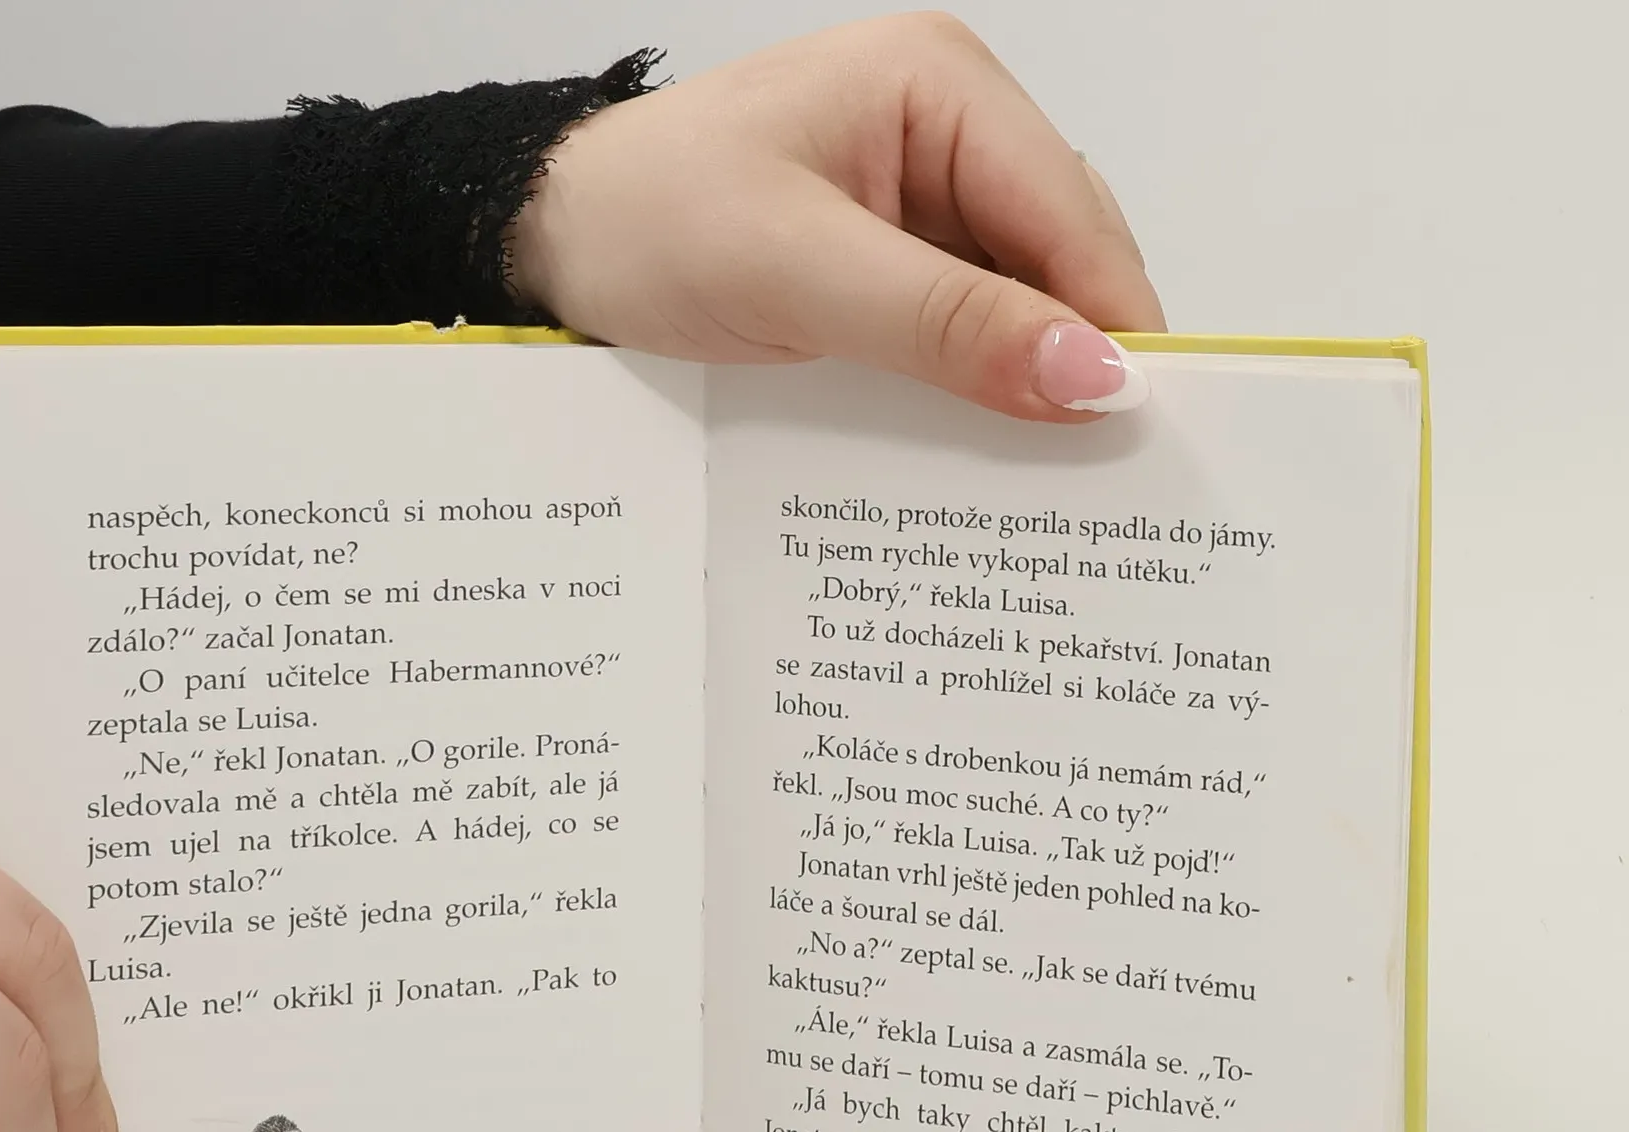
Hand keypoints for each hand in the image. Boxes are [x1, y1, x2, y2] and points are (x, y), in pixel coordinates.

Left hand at [511, 13, 1162, 419]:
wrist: (550, 246)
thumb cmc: (648, 221)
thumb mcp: (796, 270)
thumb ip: (944, 323)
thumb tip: (1091, 376)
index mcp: (940, 87)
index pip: (1070, 212)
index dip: (1113, 321)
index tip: (1142, 431)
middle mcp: (948, 135)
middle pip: (1060, 259)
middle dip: (1075, 357)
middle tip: (1096, 478)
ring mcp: (918, 206)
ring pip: (1015, 307)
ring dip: (1022, 385)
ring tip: (1042, 484)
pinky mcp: (886, 270)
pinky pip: (957, 334)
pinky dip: (970, 391)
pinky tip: (973, 454)